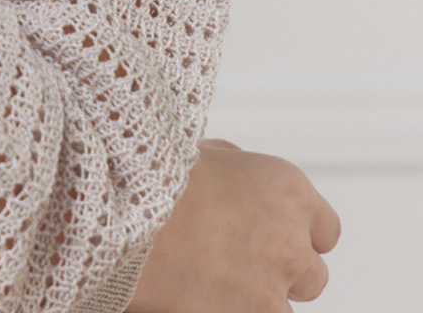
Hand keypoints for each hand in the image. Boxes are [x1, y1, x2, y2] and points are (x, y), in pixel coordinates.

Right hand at [127, 137, 340, 311]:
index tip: (276, 240)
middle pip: (313, 276)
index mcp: (289, 189)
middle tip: (242, 267)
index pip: (325, 230)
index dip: (299, 236)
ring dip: (258, 301)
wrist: (126, 216)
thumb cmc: (154, 177)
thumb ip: (239, 169)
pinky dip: (234, 310)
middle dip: (282, 274)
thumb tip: (241, 176)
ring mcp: (274, 288)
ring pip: (284, 308)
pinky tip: (202, 297)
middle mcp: (293, 241)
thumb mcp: (207, 154)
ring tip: (215, 285)